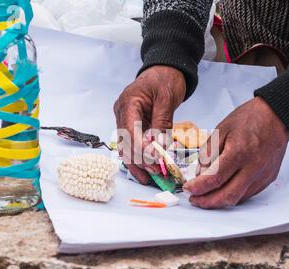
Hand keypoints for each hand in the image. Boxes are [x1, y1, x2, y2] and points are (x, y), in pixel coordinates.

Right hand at [114, 66, 185, 183]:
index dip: (139, 149)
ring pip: (126, 147)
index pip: (129, 131)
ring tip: (150, 178)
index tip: (153, 161)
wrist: (166, 70)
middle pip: (125, 143)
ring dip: (138, 164)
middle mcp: (122, 113)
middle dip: (139, 160)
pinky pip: (133, 145)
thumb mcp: (167, 99)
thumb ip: (161, 122)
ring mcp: (125, 120)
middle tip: (156, 173)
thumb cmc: (166, 79)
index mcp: (128, 103)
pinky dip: (140, 158)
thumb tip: (158, 147)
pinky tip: (147, 170)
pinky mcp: (132, 125)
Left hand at [184, 97, 288, 208]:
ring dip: (219, 202)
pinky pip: (248, 194)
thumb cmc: (249, 119)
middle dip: (207, 202)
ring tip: (205, 197)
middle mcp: (253, 167)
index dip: (198, 187)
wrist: (276, 116)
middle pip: (227, 196)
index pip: (214, 179)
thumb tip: (199, 175)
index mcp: (239, 152)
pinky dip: (233, 195)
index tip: (188, 188)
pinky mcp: (268, 178)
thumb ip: (208, 153)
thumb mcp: (221, 130)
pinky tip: (223, 191)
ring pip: (238, 199)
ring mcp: (262, 175)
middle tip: (194, 199)